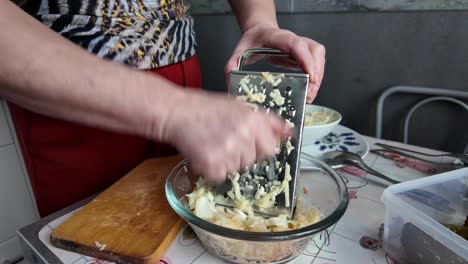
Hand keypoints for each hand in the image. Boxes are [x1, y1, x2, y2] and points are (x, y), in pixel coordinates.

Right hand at [162, 90, 290, 182]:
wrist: (176, 112)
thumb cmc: (206, 108)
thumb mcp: (241, 106)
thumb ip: (267, 121)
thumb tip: (290, 132)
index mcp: (254, 120)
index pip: (271, 148)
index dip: (258, 146)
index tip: (247, 142)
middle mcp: (244, 135)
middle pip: (253, 160)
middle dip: (241, 154)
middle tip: (224, 140)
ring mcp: (228, 152)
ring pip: (237, 169)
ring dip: (226, 162)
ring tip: (212, 144)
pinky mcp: (212, 165)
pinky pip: (219, 177)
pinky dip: (211, 170)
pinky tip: (204, 152)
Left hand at [225, 24, 325, 102]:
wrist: (260, 31)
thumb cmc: (254, 39)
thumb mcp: (240, 50)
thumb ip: (232, 63)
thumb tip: (229, 77)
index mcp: (279, 37)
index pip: (297, 45)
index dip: (306, 59)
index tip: (310, 75)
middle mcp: (294, 40)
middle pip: (314, 51)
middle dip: (316, 72)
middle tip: (310, 92)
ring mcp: (302, 46)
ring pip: (318, 57)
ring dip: (318, 76)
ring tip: (310, 94)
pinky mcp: (304, 54)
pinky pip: (316, 63)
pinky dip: (315, 77)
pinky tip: (309, 90)